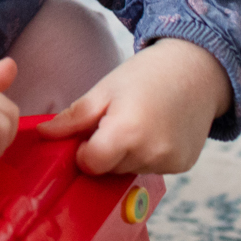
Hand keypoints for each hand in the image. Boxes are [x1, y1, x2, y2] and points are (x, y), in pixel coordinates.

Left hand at [35, 37, 232, 175]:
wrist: (197, 69)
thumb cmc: (146, 75)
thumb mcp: (104, 90)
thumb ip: (74, 117)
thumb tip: (42, 134)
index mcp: (127, 132)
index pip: (90, 164)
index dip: (84, 150)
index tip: (90, 131)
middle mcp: (151, 153)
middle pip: (109, 170)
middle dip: (104, 151)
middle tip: (115, 120)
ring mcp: (170, 162)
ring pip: (129, 171)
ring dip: (125, 154)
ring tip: (137, 122)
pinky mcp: (183, 165)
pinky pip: (152, 169)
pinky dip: (146, 155)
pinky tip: (154, 130)